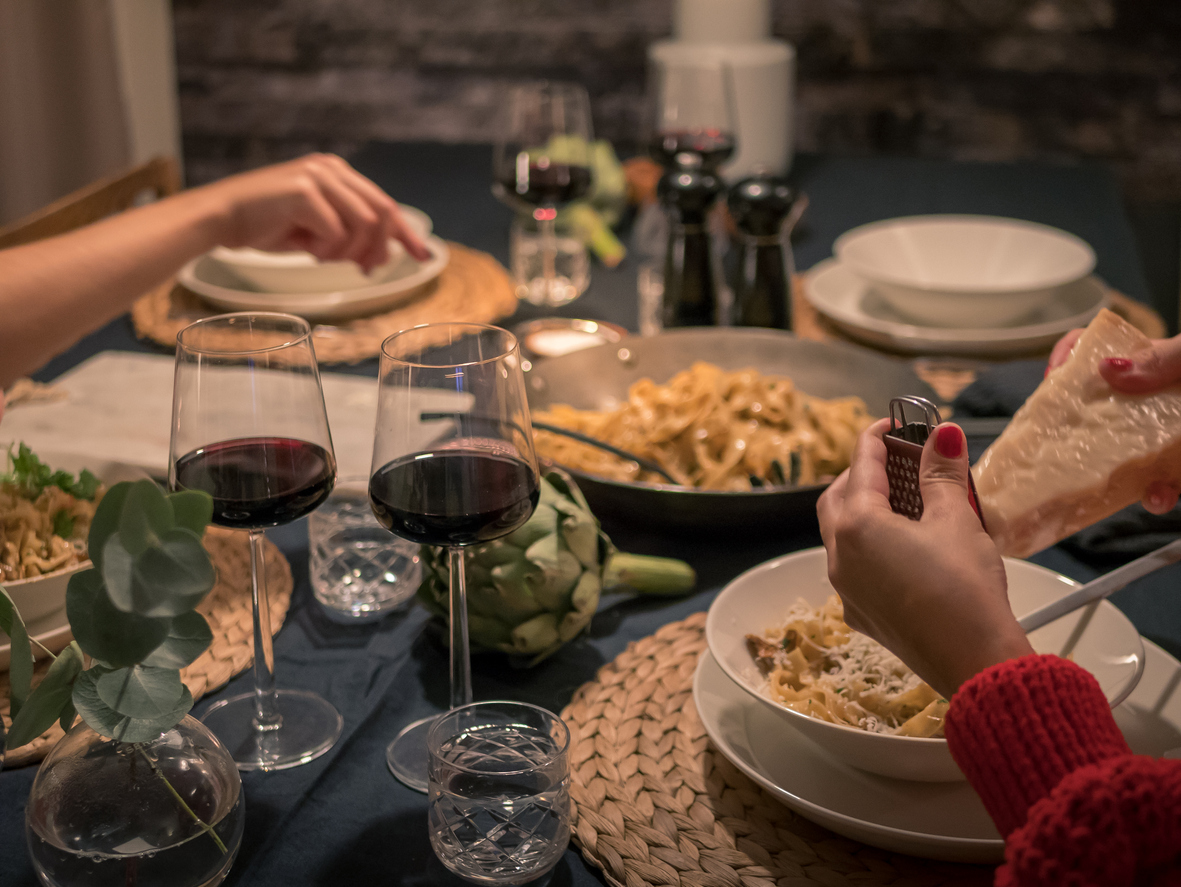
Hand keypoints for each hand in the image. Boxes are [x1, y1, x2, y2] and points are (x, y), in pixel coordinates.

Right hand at [198, 154, 430, 271]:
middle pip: (382, 215)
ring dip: (348, 252)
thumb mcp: (317, 230)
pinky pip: (335, 231)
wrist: (220, 217)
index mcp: (338, 173)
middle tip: (365, 270)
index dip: (406, 234)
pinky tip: (306, 250)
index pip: (386, 205)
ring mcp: (318, 177)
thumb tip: (383, 254)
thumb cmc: (265, 224)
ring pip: (364, 225)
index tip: (424, 257)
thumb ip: (350, 235)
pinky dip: (326, 250)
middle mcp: (331, 169)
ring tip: (321, 257)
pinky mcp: (303, 191)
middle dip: (378, 250)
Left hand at [816, 418, 1033, 697]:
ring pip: (840, 535)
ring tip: (904, 501)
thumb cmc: (965, 589)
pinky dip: (870, 546)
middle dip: (862, 474)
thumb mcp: (956, 519)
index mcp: (857, 527)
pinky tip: (904, 545)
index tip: (896, 423)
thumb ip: (942, 473)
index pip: (860, 465)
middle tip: (897, 460)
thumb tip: (944, 436)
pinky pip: (854, 568)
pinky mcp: (861, 614)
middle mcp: (839, 557)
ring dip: (864, 511)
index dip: (879, 437)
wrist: (975, 662)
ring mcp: (846, 590)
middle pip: (837, 499)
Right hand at [1048, 328, 1180, 512]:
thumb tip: (1109, 368)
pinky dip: (1159, 494)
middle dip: (1081, 430)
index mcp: (1160, 361)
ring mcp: (1172, 436)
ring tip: (1128, 480)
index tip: (1057, 380)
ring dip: (1118, 471)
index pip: (1097, 351)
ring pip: (1128, 454)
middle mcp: (1160, 398)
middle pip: (1101, 409)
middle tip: (1070, 443)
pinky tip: (1161, 496)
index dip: (1070, 362)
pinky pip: (1163, 484)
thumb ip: (1167, 358)